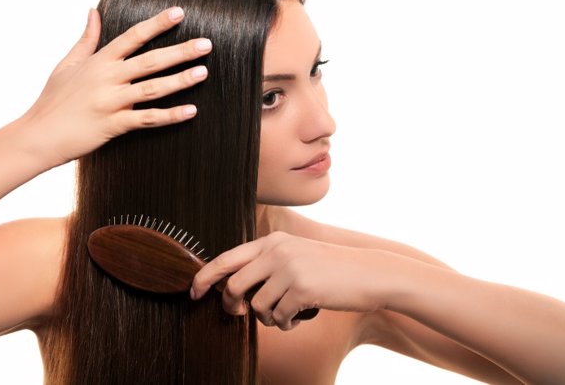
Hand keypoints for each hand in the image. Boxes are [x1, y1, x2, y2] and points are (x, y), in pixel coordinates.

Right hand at [19, 7, 211, 166]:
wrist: (38, 135)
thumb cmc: (53, 100)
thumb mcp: (67, 64)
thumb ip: (86, 39)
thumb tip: (93, 11)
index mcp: (98, 61)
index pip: (132, 36)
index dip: (156, 23)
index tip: (179, 12)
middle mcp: (107, 78)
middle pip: (150, 61)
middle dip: (180, 51)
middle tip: (206, 44)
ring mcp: (111, 102)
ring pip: (152, 89)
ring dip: (180, 80)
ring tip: (203, 72)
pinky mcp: (113, 125)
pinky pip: (147, 119)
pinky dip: (170, 116)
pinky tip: (191, 111)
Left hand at [190, 231, 392, 330]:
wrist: (370, 273)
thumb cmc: (332, 270)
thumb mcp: (298, 255)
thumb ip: (268, 264)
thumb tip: (234, 290)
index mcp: (274, 241)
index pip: (227, 258)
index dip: (205, 276)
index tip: (194, 291)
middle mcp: (277, 251)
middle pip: (234, 286)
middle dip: (232, 306)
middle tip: (241, 313)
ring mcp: (289, 269)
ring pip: (256, 307)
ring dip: (268, 318)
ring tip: (286, 313)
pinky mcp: (301, 289)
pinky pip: (278, 317)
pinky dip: (286, 324)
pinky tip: (300, 317)